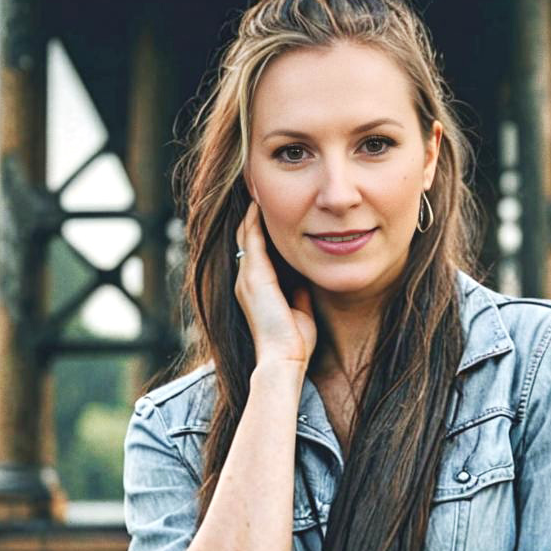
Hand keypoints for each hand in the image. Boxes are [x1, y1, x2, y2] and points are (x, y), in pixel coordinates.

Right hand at [234, 201, 316, 368]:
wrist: (283, 359)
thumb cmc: (295, 343)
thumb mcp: (300, 312)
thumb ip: (299, 297)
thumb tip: (305, 286)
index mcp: (256, 291)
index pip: (255, 253)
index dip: (261, 232)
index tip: (272, 212)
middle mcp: (246, 282)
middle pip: (245, 239)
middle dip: (253, 217)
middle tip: (261, 193)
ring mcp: (247, 279)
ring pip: (245, 236)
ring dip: (252, 214)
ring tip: (258, 192)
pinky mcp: (254, 277)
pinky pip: (251, 240)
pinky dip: (255, 221)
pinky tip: (260, 204)